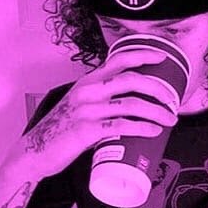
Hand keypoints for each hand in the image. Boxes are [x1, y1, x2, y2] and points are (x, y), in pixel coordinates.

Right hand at [15, 49, 181, 176]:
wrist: (35, 152)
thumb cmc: (60, 130)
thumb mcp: (79, 105)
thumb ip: (100, 100)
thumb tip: (130, 104)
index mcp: (87, 82)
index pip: (118, 60)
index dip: (143, 55)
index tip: (162, 57)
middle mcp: (88, 92)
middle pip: (131, 81)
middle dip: (158, 88)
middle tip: (172, 100)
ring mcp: (87, 110)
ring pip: (131, 104)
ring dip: (156, 111)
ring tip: (170, 119)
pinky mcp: (87, 130)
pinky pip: (121, 126)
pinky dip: (142, 128)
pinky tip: (154, 131)